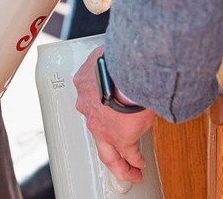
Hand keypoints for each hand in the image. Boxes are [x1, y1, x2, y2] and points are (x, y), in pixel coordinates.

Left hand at [74, 46, 156, 182]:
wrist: (127, 70)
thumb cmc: (118, 57)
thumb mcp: (106, 53)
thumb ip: (110, 59)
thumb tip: (119, 52)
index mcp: (84, 85)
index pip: (89, 100)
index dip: (98, 108)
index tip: (105, 111)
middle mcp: (88, 109)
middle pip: (95, 134)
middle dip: (106, 145)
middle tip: (112, 154)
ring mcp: (102, 126)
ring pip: (107, 151)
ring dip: (118, 162)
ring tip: (128, 170)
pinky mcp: (120, 137)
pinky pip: (128, 153)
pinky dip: (133, 161)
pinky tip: (138, 165)